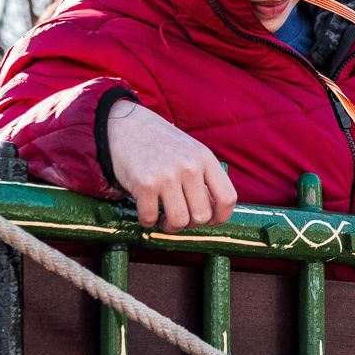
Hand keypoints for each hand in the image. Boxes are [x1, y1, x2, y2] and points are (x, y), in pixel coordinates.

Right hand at [106, 101, 237, 229]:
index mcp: (205, 158)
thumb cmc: (161, 144)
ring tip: (163, 218)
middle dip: (190, 224)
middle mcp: (189, 166)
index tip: (210, 221)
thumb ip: (204, 178)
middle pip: (202, 216)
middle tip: (179, 217)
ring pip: (179, 221)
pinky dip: (147, 221)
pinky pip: (151, 218)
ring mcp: (167, 175)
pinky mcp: (144, 184)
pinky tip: (146, 211)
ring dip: (170, 227)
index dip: (220, 217)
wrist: (126, 126)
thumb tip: (212, 213)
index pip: (227, 198)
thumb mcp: (191, 152)